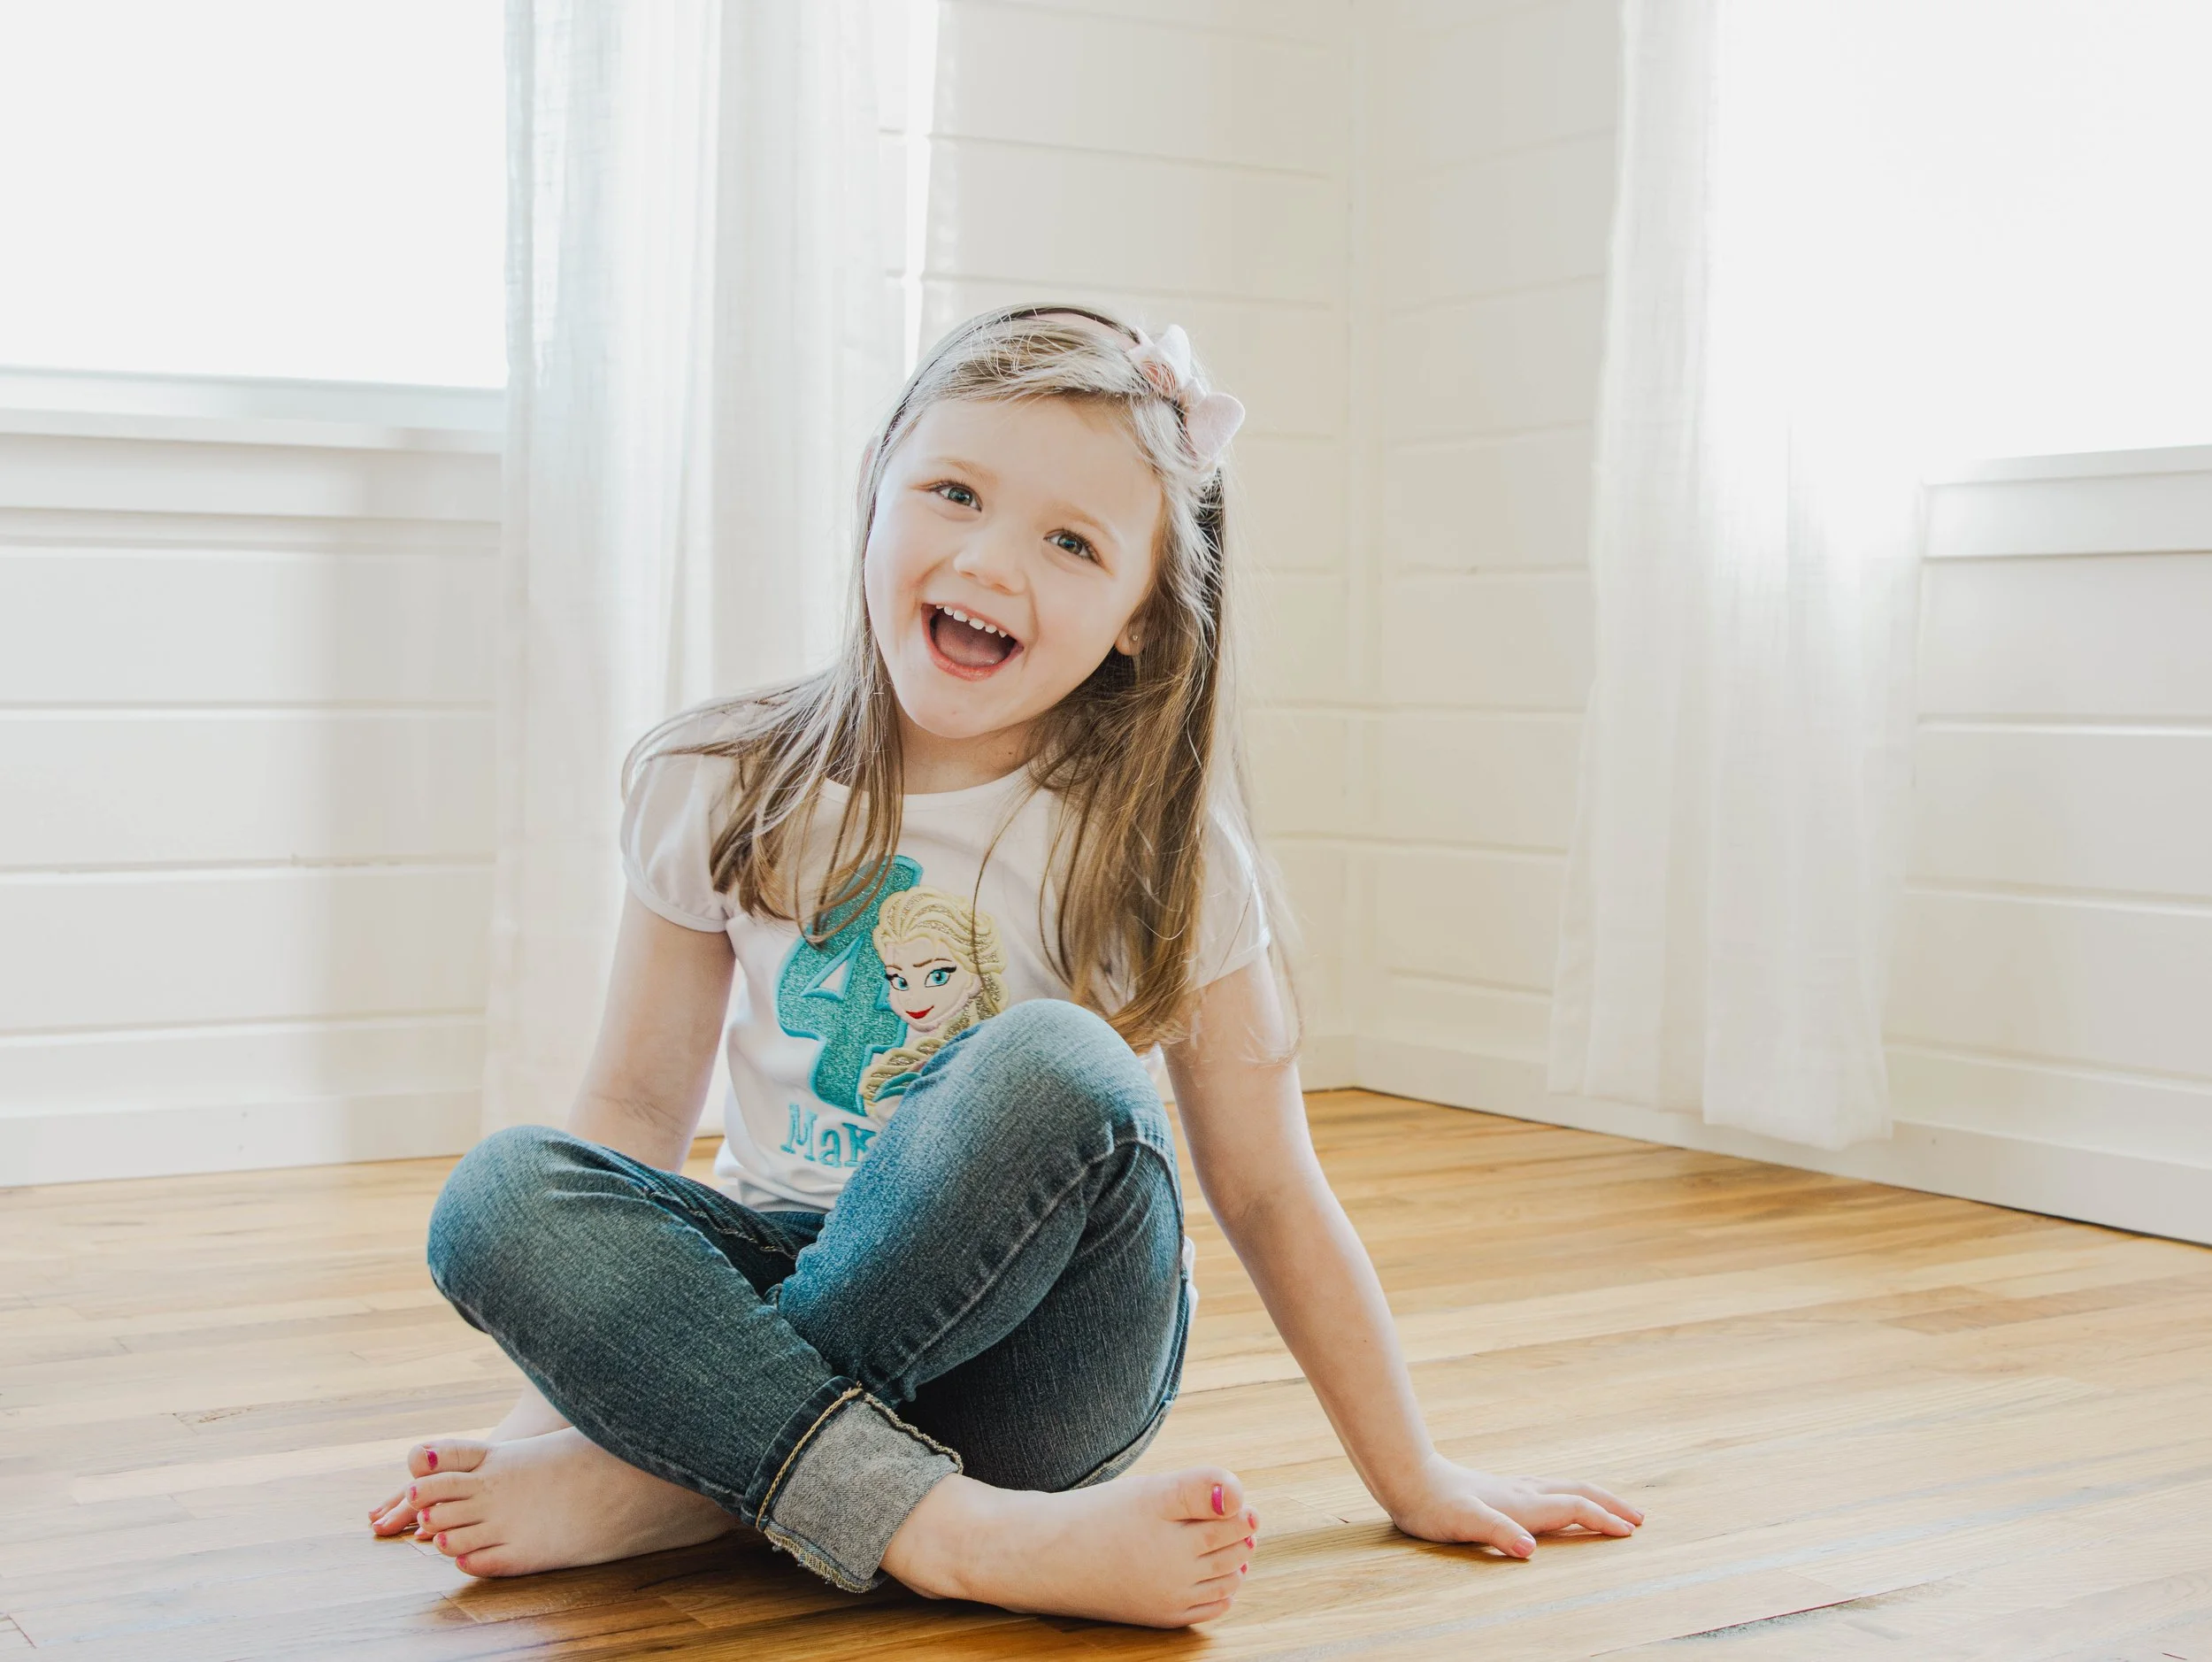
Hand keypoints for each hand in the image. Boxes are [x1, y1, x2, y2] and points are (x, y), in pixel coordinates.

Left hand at [1385, 1456, 1643, 1558]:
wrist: (1409, 1478)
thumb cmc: (1434, 1505)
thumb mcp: (1464, 1524)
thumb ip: (1498, 1534)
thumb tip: (1529, 1550)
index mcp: (1522, 1503)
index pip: (1574, 1508)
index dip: (1603, 1519)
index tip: (1630, 1532)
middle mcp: (1523, 1492)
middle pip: (1578, 1491)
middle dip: (1610, 1504)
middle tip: (1639, 1518)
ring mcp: (1514, 1487)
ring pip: (1565, 1487)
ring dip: (1594, 1497)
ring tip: (1611, 1508)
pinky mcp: (1502, 1489)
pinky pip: (1549, 1490)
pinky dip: (1570, 1495)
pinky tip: (1561, 1501)